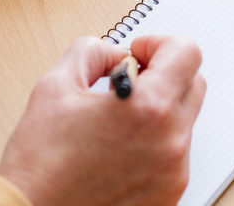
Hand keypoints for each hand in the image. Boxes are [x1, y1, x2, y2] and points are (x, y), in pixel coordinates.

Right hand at [0, 36, 205, 205]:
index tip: (138, 53)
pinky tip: (120, 147)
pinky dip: (155, 142)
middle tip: (130, 80)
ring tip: (118, 120)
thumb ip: (92, 52)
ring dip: (159, 109)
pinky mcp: (168, 195)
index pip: (186, 52)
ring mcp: (173, 172)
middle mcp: (170, 141)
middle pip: (193, 83)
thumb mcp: (56, 85)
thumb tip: (114, 54)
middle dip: (163, 73)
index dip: (160, 43)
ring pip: (184, 120)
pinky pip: (175, 154)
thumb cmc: (40, 164)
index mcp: (148, 108)